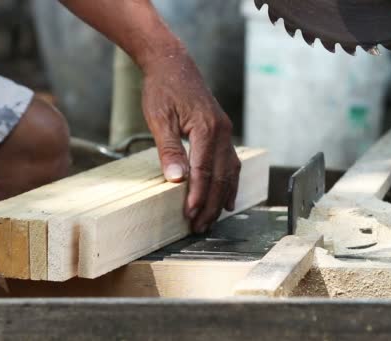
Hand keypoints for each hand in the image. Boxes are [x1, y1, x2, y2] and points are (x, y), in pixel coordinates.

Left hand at [141, 45, 240, 232]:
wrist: (173, 65)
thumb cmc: (163, 89)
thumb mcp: (160, 119)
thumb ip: (169, 150)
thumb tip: (176, 180)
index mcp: (207, 129)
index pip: (204, 172)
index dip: (197, 196)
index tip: (189, 215)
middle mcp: (222, 132)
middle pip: (220, 177)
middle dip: (210, 204)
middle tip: (199, 226)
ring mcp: (225, 132)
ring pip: (229, 173)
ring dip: (221, 198)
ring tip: (212, 219)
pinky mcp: (222, 132)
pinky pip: (231, 163)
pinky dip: (229, 183)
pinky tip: (227, 198)